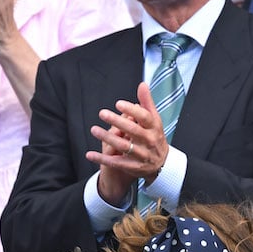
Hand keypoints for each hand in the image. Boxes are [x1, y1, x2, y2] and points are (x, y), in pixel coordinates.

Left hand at [87, 82, 169, 203]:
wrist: (162, 163)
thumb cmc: (155, 136)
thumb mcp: (154, 120)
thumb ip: (147, 102)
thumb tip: (142, 84)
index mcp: (154, 128)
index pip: (145, 118)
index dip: (132, 111)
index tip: (118, 103)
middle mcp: (150, 141)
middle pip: (133, 131)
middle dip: (118, 122)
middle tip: (102, 113)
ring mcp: (142, 155)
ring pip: (124, 146)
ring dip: (107, 138)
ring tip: (94, 130)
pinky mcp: (134, 167)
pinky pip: (116, 163)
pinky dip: (102, 159)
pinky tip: (90, 154)